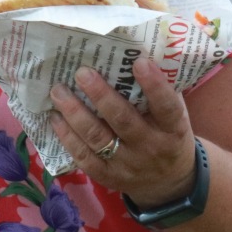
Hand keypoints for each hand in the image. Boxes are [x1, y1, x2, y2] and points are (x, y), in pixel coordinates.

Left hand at [49, 61, 197, 208]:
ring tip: (59, 91)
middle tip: (82, 72)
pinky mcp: (109, 177)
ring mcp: (128, 165)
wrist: (169, 182)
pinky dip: (68, 138)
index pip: (166, 106)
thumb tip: (136, 49)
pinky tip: (56, 118)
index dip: (154, 85)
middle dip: (101, 95)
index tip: (138, 62)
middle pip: (124, 121)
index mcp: (173, 128)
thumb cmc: (168, 134)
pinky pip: (85, 158)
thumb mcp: (175, 115)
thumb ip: (161, 90)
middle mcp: (151, 147)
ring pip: (98, 139)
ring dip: (75, 113)